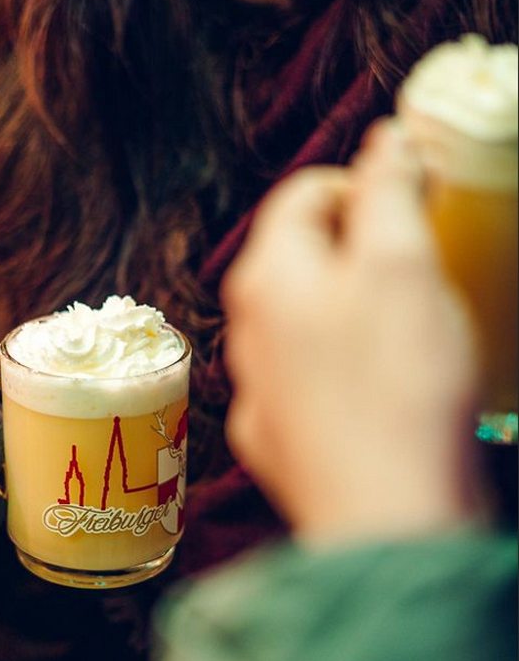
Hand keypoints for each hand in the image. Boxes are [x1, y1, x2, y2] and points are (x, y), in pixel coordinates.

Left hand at [222, 121, 480, 544]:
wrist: (385, 519)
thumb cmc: (396, 387)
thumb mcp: (402, 266)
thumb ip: (387, 193)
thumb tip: (385, 141)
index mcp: (267, 277)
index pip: (301, 195)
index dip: (360, 184)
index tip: (408, 202)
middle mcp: (245, 329)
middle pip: (298, 258)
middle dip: (357, 248)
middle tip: (415, 266)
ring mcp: (256, 388)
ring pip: (301, 320)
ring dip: (349, 309)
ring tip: (404, 328)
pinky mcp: (278, 437)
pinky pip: (307, 379)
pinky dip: (341, 367)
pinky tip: (379, 388)